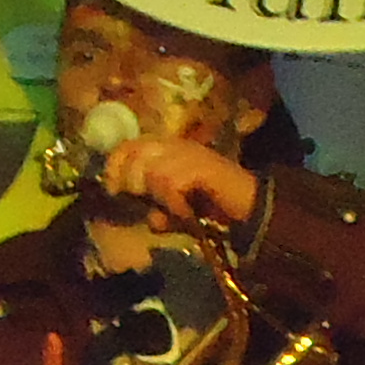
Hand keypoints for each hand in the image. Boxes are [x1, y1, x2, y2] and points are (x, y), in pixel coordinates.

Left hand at [96, 134, 258, 234]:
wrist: (252, 207)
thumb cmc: (214, 208)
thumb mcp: (180, 213)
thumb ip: (162, 214)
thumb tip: (150, 219)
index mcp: (168, 149)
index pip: (129, 145)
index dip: (115, 164)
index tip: (112, 188)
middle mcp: (177, 145)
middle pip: (136, 153)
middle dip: (133, 181)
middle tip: (147, 201)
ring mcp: (190, 153)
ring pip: (152, 171)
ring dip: (159, 196)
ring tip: (175, 208)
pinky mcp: (201, 166)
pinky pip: (171, 183)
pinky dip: (174, 202)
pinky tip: (186, 212)